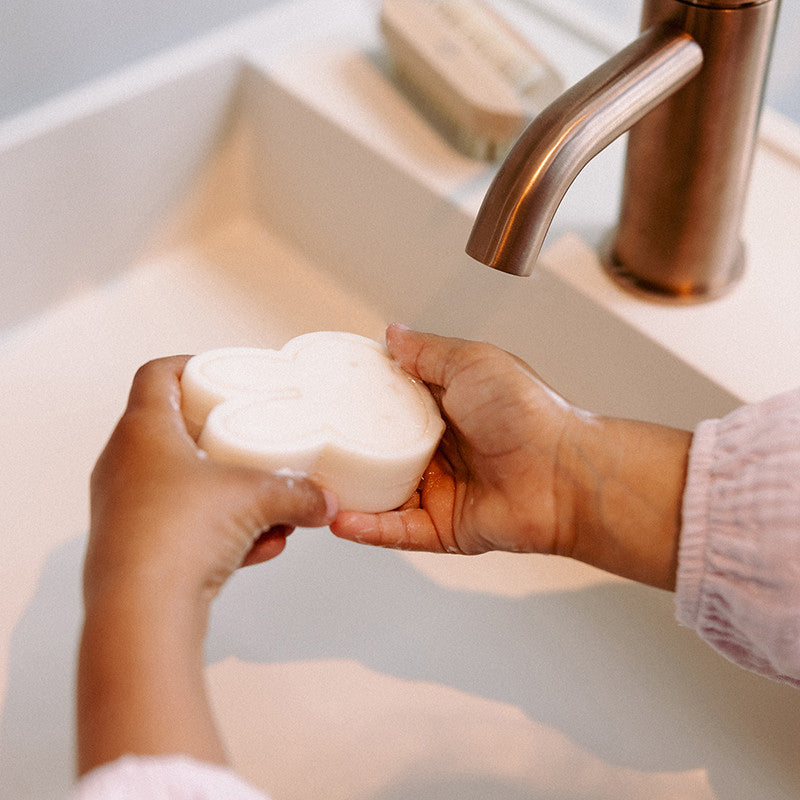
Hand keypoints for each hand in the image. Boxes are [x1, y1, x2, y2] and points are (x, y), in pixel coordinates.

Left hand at [86, 355, 337, 606]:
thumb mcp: (256, 499)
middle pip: (175, 432)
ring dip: (231, 494)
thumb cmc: (180, 536)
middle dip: (223, 438)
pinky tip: (261, 548)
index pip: (157, 376)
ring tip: (272, 507)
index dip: (191, 366)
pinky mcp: (135, 550)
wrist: (142, 615)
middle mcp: (124, 466)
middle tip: (255, 438)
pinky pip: (186, 527)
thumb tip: (326, 503)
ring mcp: (126, 509)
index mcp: (143, 432)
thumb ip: (298, 494)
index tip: (223, 375)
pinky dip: (222, 532)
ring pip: (185, 485)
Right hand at [331, 325, 691, 589]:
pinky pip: (396, 530)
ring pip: (381, 494)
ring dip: (348, 492)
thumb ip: (428, 351)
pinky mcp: (442, 527)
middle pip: (380, 452)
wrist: (564, 471)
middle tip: (307, 443)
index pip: (389, 406)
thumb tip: (393, 333)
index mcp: (445, 410)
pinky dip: (366, 527)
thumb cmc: (529, 413)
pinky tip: (338, 518)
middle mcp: (439, 451)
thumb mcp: (472, 363)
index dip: (359, 401)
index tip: (325, 394)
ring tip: (311, 485)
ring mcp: (438, 490)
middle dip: (346, 450)